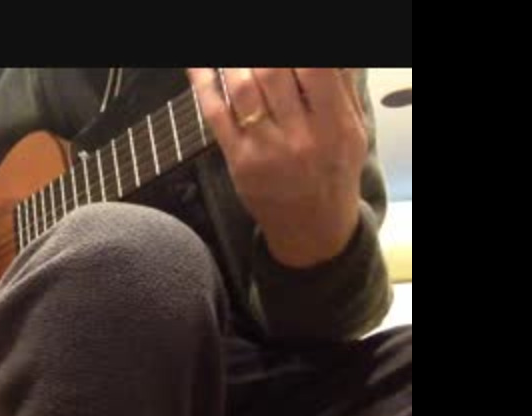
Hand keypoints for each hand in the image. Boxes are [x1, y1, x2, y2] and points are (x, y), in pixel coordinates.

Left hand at [188, 68, 367, 267]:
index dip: (294, 54)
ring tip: (234, 56)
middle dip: (261, 56)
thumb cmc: (334, 173)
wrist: (313, 229)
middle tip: (257, 55)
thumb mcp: (353, 133)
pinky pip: (216, 114)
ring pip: (243, 89)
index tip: (286, 48)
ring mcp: (266, 149)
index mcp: (336, 125)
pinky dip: (204, 84)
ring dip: (234, 62)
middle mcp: (301, 137)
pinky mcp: (238, 160)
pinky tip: (199, 66)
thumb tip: (325, 57)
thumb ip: (341, 91)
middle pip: (273, 74)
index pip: (315, 70)